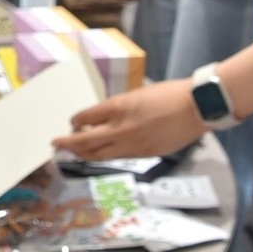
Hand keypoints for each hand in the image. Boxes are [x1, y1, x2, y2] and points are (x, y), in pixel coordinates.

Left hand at [56, 79, 206, 161]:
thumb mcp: (137, 94)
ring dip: (83, 154)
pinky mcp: (144, 154)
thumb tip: (104, 119)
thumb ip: (118, 108)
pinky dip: (104, 156)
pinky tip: (98, 154)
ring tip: (72, 153)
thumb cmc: (169, 94)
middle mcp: (120, 128)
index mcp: (118, 107)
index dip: (75, 122)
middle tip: (55, 144)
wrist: (196, 107)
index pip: (85, 118)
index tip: (71, 123)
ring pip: (98, 154)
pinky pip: (117, 157)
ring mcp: (131, 144)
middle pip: (85, 141)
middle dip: (67, 143)